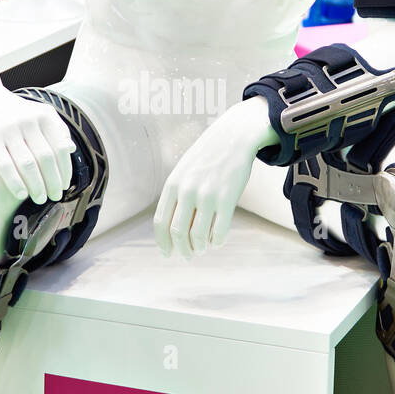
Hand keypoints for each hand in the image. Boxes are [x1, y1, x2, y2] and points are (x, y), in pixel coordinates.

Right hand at [0, 83, 74, 203]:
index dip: (65, 169)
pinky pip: (5, 165)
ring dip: (36, 185)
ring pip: (27, 164)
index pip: (60, 147)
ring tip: (40, 198)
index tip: (65, 186)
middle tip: (55, 197)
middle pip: (46, 158)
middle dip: (52, 182)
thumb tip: (71, 149)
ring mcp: (9, 129)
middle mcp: (29, 121)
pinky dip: (15, 182)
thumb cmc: (14, 110)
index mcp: (44, 116)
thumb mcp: (39, 112)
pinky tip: (22, 194)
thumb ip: (56, 129)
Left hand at [153, 97, 272, 258]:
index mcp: (172, 185)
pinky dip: (217, 242)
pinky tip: (217, 242)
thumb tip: (173, 230)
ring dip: (199, 248)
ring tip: (202, 249)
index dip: (163, 243)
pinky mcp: (228, 198)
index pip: (160, 223)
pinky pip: (219, 231)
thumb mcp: (184, 172)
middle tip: (188, 256)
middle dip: (182, 250)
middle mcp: (187, 190)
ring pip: (198, 236)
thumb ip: (176, 196)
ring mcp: (207, 194)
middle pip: (178, 233)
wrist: (233, 137)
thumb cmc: (206, 158)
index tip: (168, 254)